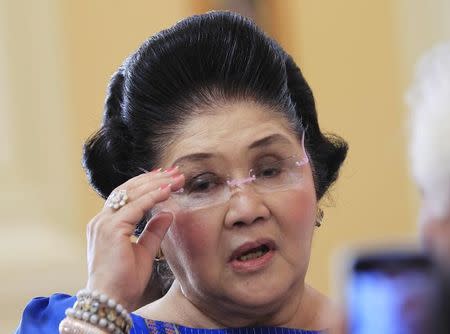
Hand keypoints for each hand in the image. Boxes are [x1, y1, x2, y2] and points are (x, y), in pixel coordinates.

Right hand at [85, 167, 183, 311]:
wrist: (110, 301)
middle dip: (153, 178)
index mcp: (106, 224)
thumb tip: (168, 212)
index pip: (126, 196)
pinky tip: (167, 190)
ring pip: (130, 193)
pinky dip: (152, 196)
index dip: (146, 185)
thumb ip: (154, 230)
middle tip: (174, 171)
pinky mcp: (111, 229)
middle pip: (128, 189)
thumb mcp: (144, 251)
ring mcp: (103, 223)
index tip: (165, 177)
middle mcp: (101, 220)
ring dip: (155, 183)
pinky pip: (135, 206)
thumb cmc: (124, 281)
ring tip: (175, 177)